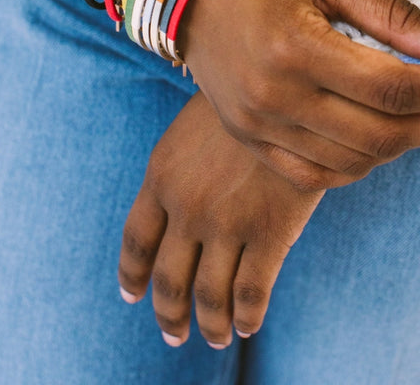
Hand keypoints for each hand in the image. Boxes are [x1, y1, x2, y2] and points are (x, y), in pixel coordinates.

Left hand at [118, 91, 323, 347]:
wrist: (286, 82)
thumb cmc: (243, 96)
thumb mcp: (193, 127)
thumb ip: (179, 170)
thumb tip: (173, 205)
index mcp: (160, 177)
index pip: (136, 242)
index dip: (133, 275)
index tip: (133, 295)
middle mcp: (186, 207)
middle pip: (170, 281)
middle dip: (169, 315)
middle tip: (173, 335)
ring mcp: (226, 223)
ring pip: (210, 296)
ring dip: (211, 325)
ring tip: (217, 338)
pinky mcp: (270, 232)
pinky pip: (252, 293)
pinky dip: (247, 317)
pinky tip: (249, 324)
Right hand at [179, 0, 419, 189]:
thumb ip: (390, 12)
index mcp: (294, 46)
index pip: (393, 86)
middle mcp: (273, 97)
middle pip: (382, 133)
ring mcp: (258, 126)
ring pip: (356, 161)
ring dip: (407, 142)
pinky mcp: (251, 140)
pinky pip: (318, 175)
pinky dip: (362, 162)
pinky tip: (384, 135)